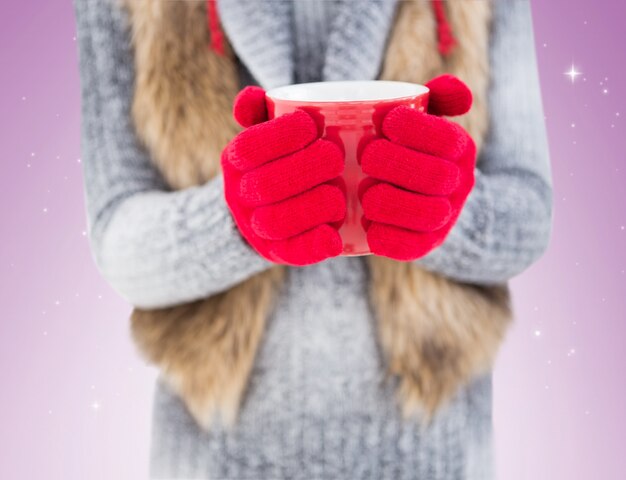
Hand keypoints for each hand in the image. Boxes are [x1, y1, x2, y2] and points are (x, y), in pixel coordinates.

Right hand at [222, 87, 345, 265]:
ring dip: (314, 205)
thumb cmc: (277, 160)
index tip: (312, 125)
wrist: (263, 209)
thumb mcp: (265, 132)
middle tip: (336, 157)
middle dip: (306, 168)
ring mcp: (254, 228)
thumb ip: (259, 112)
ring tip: (339, 194)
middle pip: (267, 185)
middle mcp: (238, 196)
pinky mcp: (275, 253)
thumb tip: (251, 96)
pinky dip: (313, 246)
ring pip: (277, 222)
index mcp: (234, 162)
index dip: (281, 134)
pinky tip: (334, 237)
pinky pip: (291, 254)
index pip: (249, 147)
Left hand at [359, 75, 475, 260]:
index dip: (418, 129)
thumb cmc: (405, 144)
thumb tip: (460, 94)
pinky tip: (368, 226)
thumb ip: (439, 96)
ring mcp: (446, 216)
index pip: (448, 139)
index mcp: (460, 149)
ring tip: (365, 192)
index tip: (386, 122)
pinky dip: (390, 239)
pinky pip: (415, 248)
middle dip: (399, 164)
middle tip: (366, 156)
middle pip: (437, 177)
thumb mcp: (423, 115)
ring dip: (393, 203)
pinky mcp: (427, 244)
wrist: (409, 190)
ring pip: (429, 215)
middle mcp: (460, 184)